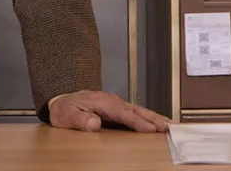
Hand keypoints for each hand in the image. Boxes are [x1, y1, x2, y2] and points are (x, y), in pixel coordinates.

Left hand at [47, 91, 168, 132]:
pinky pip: (135, 112)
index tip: (151, 129)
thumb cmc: (64, 110)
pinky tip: (156, 123)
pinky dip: (148, 117)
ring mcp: (115, 104)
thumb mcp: (66, 116)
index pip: (124, 114)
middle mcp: (112, 101)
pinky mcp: (117, 108)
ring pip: (139, 110)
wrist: (60, 102)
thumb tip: (94, 123)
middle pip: (137, 110)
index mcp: (102, 102)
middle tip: (170, 127)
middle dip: (154, 118)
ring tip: (170, 125)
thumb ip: (80, 120)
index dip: (138, 122)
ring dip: (155, 118)